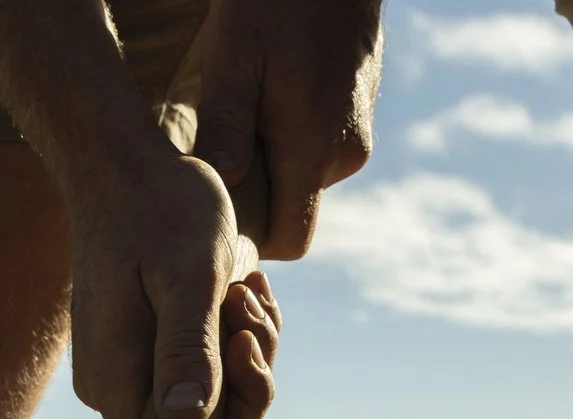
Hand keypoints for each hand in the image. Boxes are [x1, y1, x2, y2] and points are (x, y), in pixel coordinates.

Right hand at [66, 154, 282, 418]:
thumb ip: (186, 348)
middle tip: (250, 319)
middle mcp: (116, 386)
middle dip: (245, 388)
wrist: (127, 164)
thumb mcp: (188, 275)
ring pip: (212, 399)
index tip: (246, 418)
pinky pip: (210, 367)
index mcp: (117, 380)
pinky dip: (240, 336)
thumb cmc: (160, 209)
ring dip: (248, 352)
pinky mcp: (150, 347)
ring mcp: (132, 367)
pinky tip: (242, 289)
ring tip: (244, 292)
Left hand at [192, 0, 382, 259]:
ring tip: (241, 113)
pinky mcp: (357, 112)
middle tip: (216, 153)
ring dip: (270, 163)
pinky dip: (288, 138)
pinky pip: (316, 148)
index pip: (289, 241)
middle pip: (294, 212)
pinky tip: (267, 97)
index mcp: (315, 151)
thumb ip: (226, 128)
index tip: (215, 211)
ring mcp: (356, 132)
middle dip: (256, 199)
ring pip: (303, 178)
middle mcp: (345, 154)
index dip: (251, 239)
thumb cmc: (273, 0)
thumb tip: (216, 193)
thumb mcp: (234, 57)